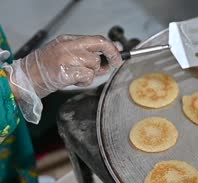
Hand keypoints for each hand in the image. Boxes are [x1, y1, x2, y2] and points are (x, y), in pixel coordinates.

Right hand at [5, 35, 121, 122]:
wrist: (29, 77)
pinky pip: (88, 75)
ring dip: (92, 73)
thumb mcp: (69, 54)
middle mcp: (69, 46)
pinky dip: (85, 80)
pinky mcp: (67, 72)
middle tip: (114, 63)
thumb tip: (115, 49)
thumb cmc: (49, 67)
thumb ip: (91, 52)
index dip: (112, 47)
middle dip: (112, 55)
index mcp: (70, 40)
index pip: (97, 39)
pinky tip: (74, 79)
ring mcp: (68, 58)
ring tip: (78, 74)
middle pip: (100, 45)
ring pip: (95, 64)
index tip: (119, 54)